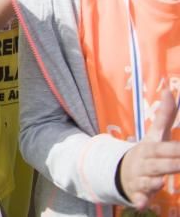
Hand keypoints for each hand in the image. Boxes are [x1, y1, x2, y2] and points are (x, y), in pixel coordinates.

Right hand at [117, 90, 179, 207]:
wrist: (121, 172)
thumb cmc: (146, 153)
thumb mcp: (154, 135)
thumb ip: (164, 116)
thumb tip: (170, 91)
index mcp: (150, 148)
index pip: (164, 147)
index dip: (176, 149)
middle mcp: (144, 163)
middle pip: (159, 163)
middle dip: (172, 163)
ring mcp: (140, 178)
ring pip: (148, 180)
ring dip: (154, 182)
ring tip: (161, 181)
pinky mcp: (137, 193)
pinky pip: (137, 197)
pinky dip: (139, 200)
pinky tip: (141, 204)